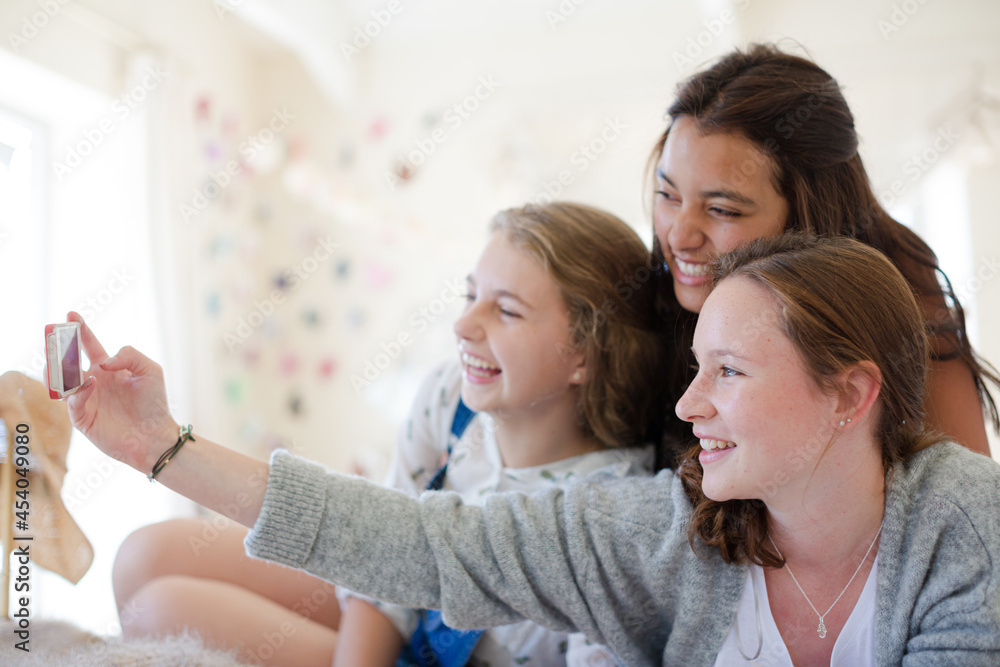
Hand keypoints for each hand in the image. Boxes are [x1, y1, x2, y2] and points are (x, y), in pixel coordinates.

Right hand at [65, 312, 178, 472]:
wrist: (155, 434)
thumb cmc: (154, 402)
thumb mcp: (150, 370)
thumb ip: (129, 355)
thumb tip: (103, 362)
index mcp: (107, 368)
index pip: (88, 345)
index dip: (79, 330)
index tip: (70, 315)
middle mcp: (93, 381)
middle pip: (67, 361)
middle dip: (57, 347)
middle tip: (52, 334)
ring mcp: (86, 399)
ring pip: (61, 381)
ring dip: (58, 369)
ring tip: (60, 358)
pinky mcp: (83, 419)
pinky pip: (73, 402)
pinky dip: (79, 391)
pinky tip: (91, 383)